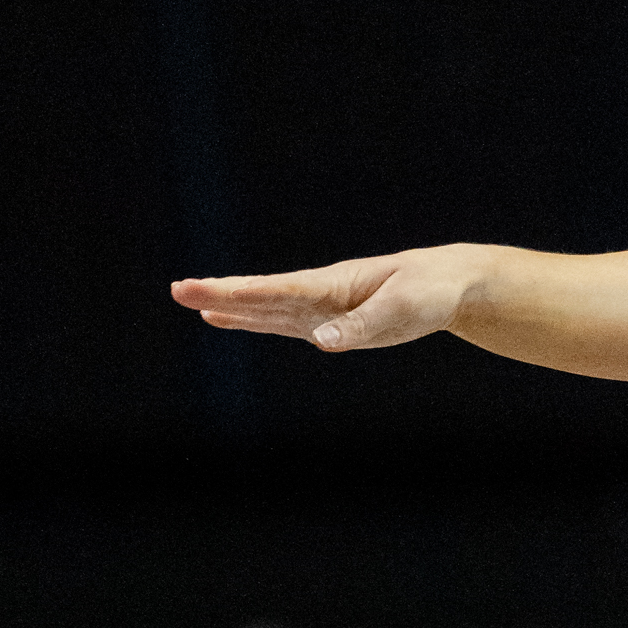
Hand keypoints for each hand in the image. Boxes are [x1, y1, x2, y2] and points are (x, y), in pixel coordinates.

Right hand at [170, 244, 479, 351]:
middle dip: (221, 295)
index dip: (241, 294)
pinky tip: (227, 318)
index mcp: (335, 285)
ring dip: (230, 307)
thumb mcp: (402, 310)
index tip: (205, 292)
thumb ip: (360, 326)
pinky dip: (253, 320)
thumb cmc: (429, 291)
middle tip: (178, 291)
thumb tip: (321, 343)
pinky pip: (283, 322)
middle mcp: (321, 294)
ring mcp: (322, 307)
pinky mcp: (330, 321)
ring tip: (192, 303)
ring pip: (267, 308)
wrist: (449, 285)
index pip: (279, 291)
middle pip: (263, 296)